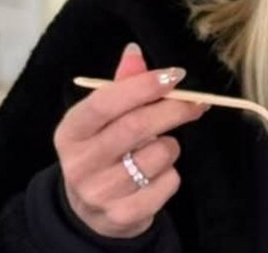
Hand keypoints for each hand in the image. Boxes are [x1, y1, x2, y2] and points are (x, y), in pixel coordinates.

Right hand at [54, 43, 205, 237]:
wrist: (91, 212)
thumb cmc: (103, 153)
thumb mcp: (102, 121)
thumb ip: (121, 86)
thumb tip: (134, 51)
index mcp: (70, 131)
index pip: (106, 102)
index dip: (144, 86)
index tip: (176, 75)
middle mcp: (79, 163)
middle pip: (135, 127)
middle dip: (173, 109)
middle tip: (197, 103)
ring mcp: (99, 193)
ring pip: (157, 155)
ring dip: (171, 146)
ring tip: (158, 149)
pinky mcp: (122, 215)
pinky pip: (167, 183)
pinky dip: (171, 175)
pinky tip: (156, 176)